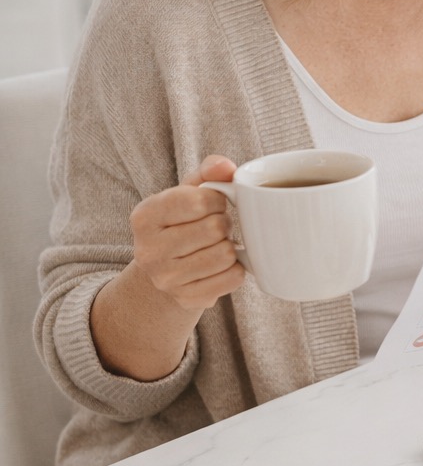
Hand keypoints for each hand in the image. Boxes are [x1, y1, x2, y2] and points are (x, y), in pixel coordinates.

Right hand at [130, 155, 247, 312]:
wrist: (164, 269)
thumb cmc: (181, 221)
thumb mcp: (187, 191)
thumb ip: (209, 171)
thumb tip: (226, 167)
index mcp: (144, 216)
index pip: (198, 201)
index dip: (217, 199)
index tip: (213, 203)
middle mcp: (148, 250)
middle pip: (214, 228)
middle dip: (224, 223)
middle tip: (216, 226)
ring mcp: (166, 279)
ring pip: (225, 254)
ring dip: (230, 245)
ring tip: (217, 243)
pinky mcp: (186, 299)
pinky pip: (232, 277)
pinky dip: (235, 268)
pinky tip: (221, 264)